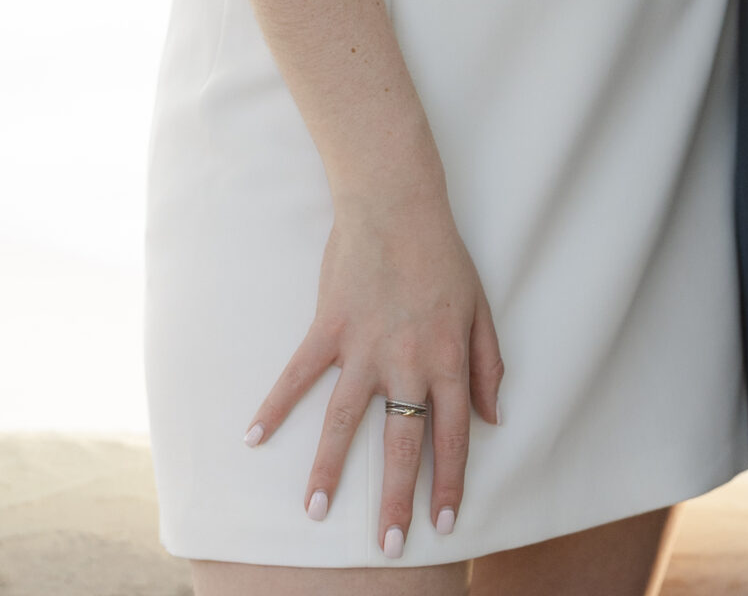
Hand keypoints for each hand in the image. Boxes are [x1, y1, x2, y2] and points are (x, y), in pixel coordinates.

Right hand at [247, 186, 504, 553]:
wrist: (398, 202)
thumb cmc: (442, 253)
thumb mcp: (480, 306)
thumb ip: (489, 363)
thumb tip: (492, 416)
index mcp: (448, 359)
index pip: (452, 436)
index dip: (449, 483)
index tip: (444, 523)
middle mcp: (408, 362)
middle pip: (402, 443)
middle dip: (396, 499)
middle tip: (388, 546)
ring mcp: (365, 347)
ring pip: (345, 421)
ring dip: (330, 470)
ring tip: (317, 513)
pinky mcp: (330, 329)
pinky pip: (299, 375)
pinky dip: (275, 405)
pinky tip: (254, 437)